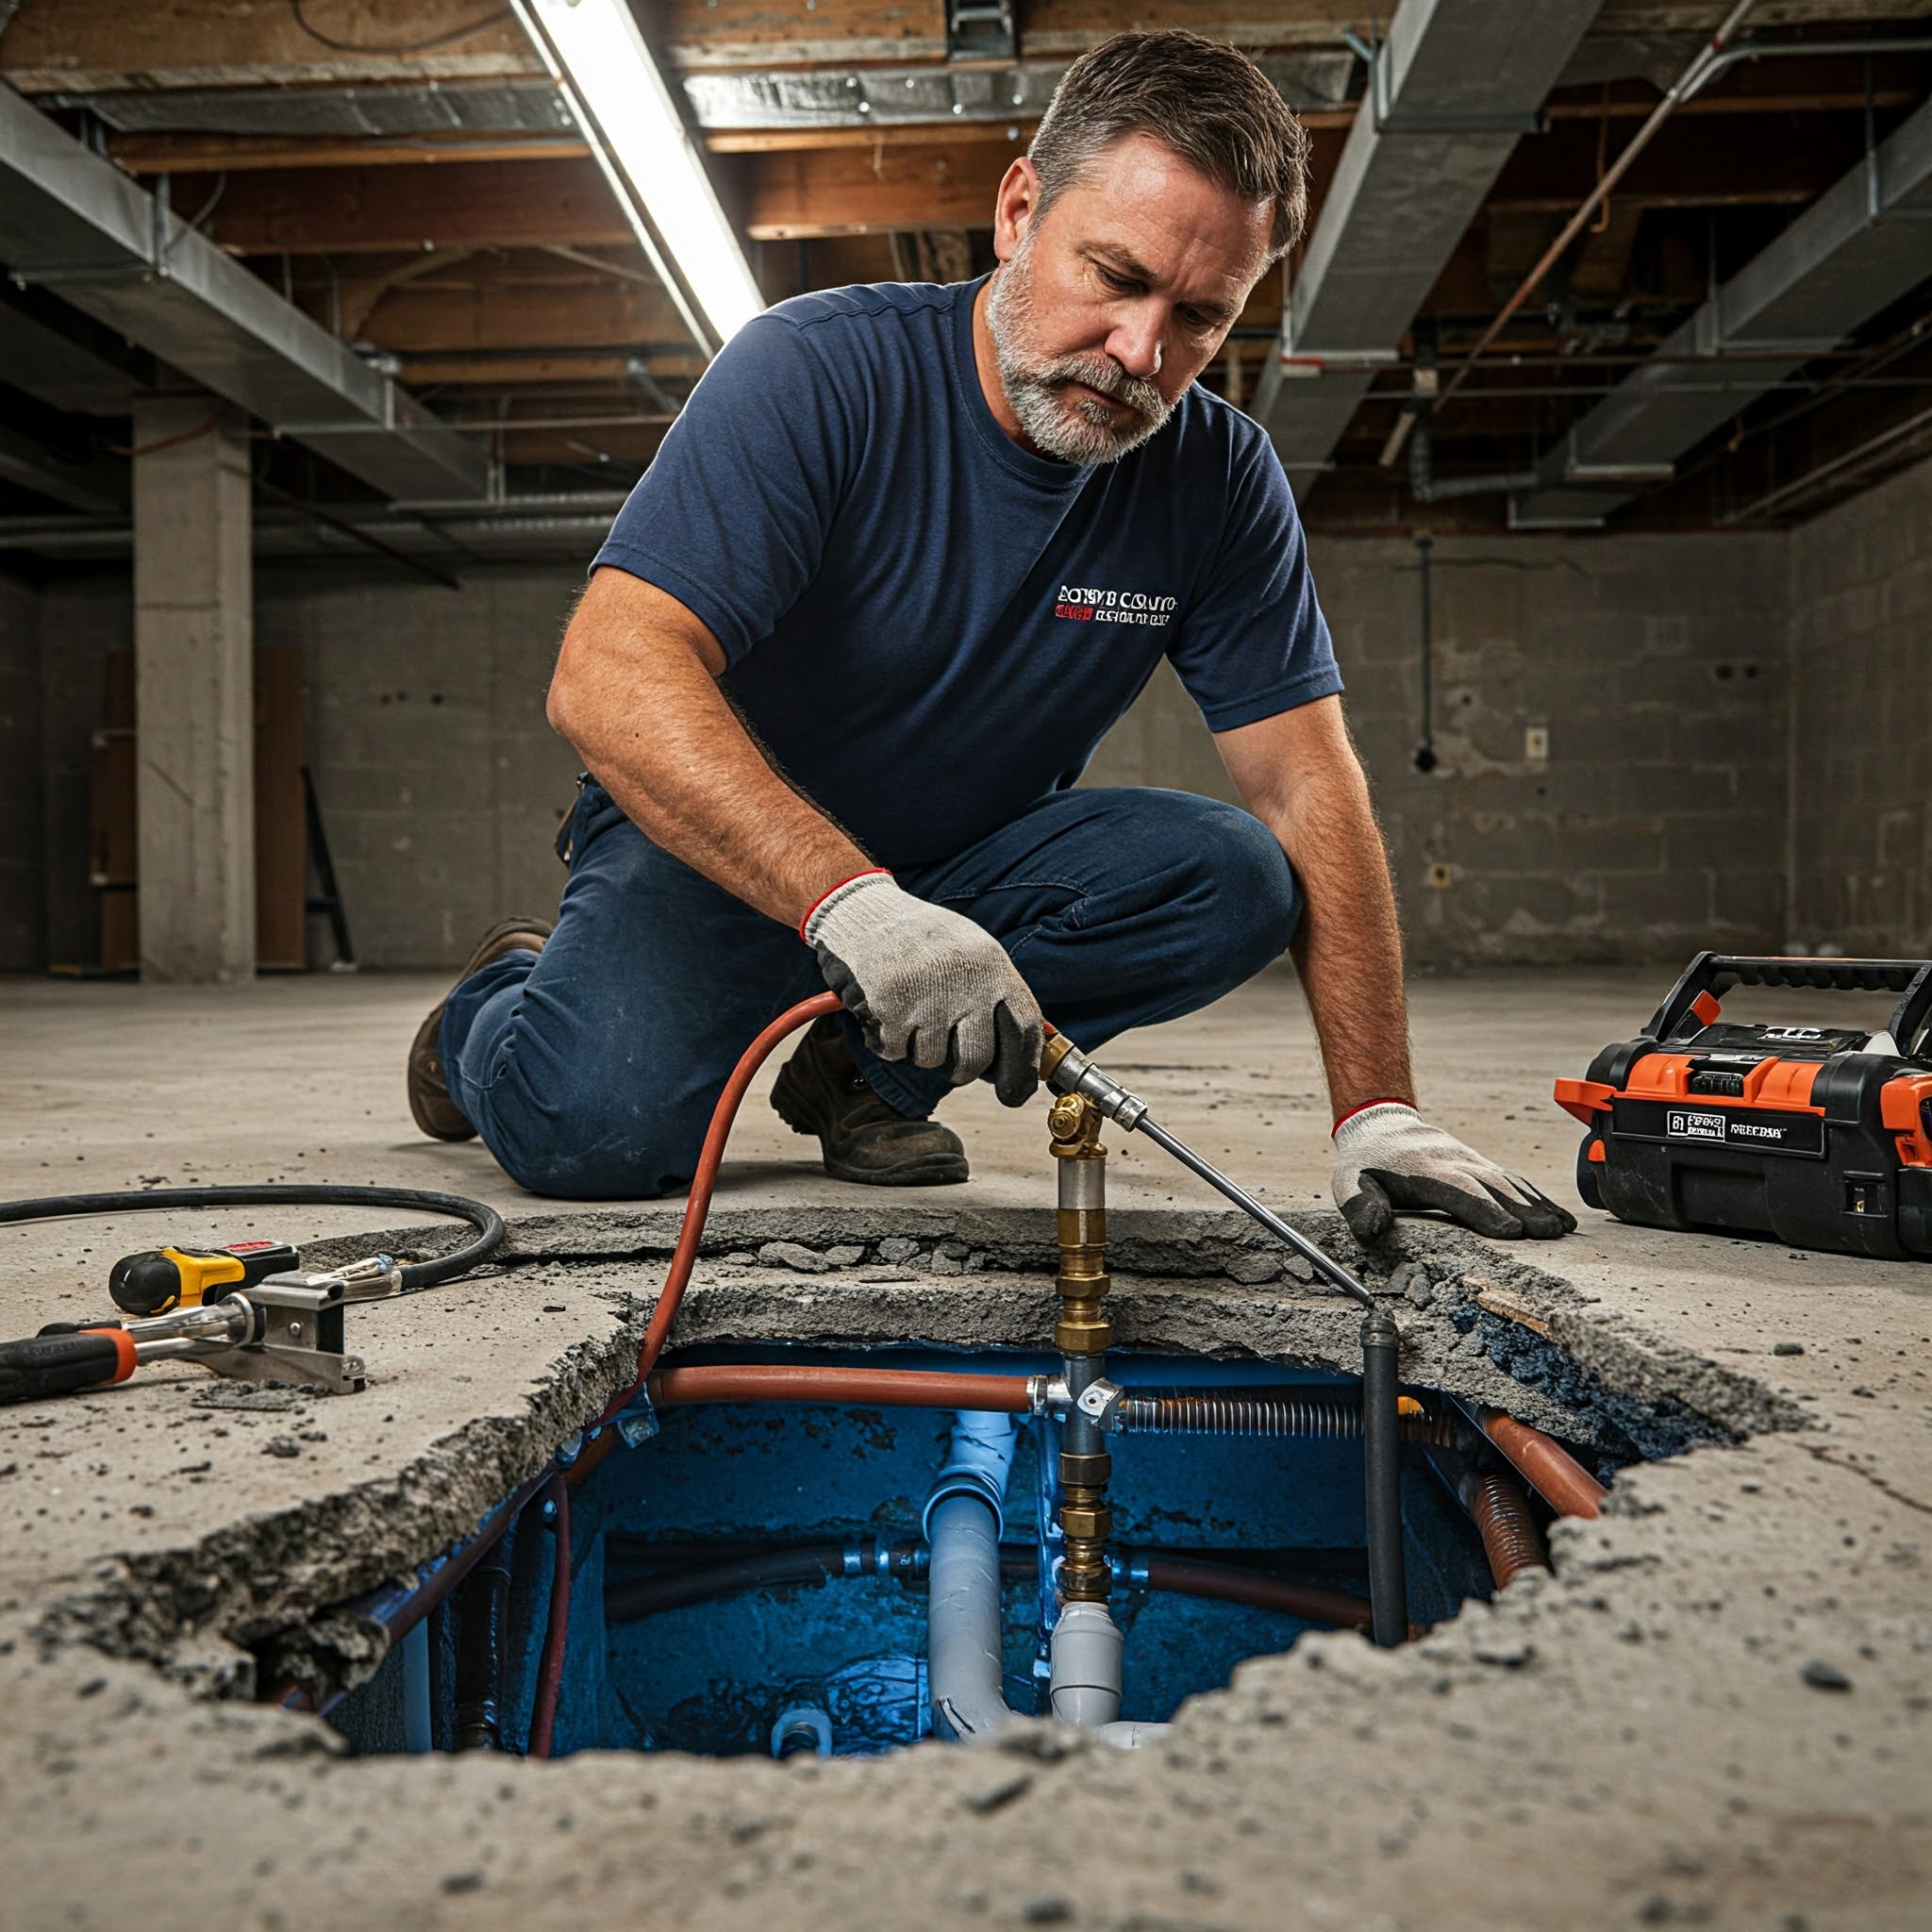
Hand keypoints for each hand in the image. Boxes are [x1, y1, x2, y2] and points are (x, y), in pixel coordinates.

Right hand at [804, 871, 1042, 1105]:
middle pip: (976, 1060)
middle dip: (962, 1071)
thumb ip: (993, 998)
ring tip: (909, 1010)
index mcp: (993, 967)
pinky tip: (885, 1009)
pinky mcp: (890, 1010)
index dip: (1022, 1069)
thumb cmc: (921, 940)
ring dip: (918, 1048)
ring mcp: (928, 998)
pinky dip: (887, 1041)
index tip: (1015, 1093)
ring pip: (932, 1060)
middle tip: (950, 1062)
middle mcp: (966, 983)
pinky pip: (895, 1052)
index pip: (1024, 1029)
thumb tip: (1014, 1061)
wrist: (863, 912)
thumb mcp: (970, 953)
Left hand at [1332, 1103, 1576, 1242]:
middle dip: (1522, 1210)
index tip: (1510, 1232)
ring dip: (1537, 1204)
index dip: (1484, 1210)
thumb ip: (1358, 1206)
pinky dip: (1537, 1196)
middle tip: (1550, 1233)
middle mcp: (1453, 1163)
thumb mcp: (1348, 1183)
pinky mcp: (1481, 1165)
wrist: (1381, 1125)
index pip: (1458, 1191)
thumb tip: (1372, 1230)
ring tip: (1563, 1227)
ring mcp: (1471, 1161)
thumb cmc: (1365, 1165)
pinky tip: (1558, 1214)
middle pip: (1492, 1186)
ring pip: (1508, 1181)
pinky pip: (1513, 1178)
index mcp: (1422, 1171)